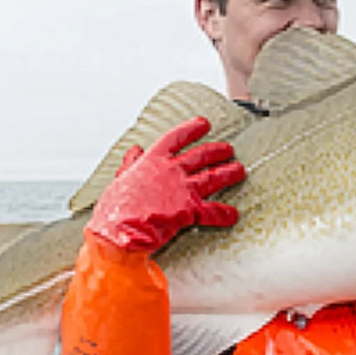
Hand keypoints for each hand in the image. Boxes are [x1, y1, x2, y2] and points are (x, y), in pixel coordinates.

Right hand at [87, 117, 245, 251]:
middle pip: (201, 156)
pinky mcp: (189, 211)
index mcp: (152, 161)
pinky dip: (224, 214)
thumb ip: (131, 164)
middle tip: (228, 149)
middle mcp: (171, 171)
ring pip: (212, 178)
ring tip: (240, 170)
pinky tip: (233, 215)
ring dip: (229, 173)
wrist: (119, 230)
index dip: (191, 129)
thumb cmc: (115, 208)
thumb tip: (134, 150)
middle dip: (218, 151)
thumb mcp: (120, 179)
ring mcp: (182, 190)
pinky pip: (212, 212)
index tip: (204, 123)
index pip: (176, 138)